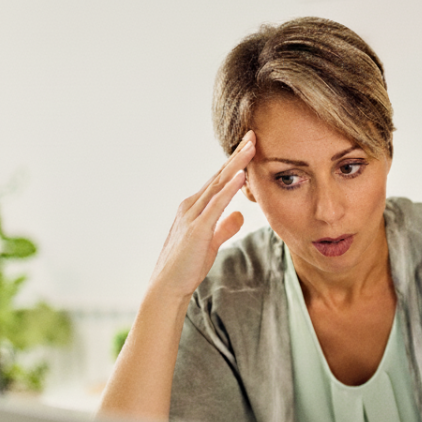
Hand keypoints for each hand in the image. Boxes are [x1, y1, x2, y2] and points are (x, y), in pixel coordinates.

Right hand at [148, 131, 256, 301]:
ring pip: (218, 185)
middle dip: (237, 155)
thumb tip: (239, 215)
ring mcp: (193, 216)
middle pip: (219, 175)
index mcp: (196, 208)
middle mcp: (191, 206)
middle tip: (253, 134)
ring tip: (251, 147)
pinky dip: (228, 189)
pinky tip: (240, 176)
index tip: (250, 146)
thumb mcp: (211, 241)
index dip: (236, 163)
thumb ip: (225, 226)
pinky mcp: (197, 230)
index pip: (219, 180)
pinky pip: (215, 205)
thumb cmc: (187, 266)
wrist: (168, 286)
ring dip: (236, 165)